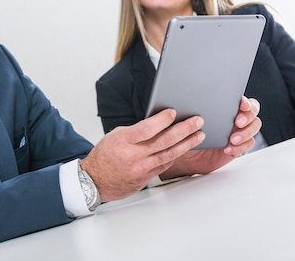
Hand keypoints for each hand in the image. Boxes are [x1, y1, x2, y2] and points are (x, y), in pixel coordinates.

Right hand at [80, 108, 204, 202]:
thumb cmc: (104, 156)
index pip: (147, 129)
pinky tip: (186, 147)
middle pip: (164, 141)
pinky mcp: (146, 178)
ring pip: (169, 154)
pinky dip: (176, 154)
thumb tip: (158, 123)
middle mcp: (134, 155)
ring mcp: (141, 168)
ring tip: (199, 134)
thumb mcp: (116, 136)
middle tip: (197, 121)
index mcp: (123, 141)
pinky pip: (165, 164)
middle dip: (184, 130)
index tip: (173, 112)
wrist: (94, 181)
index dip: (162, 120)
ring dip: (187, 143)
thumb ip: (136, 131)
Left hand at [160, 96, 261, 178]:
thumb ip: (192, 109)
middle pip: (252, 113)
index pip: (242, 100)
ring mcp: (238, 131)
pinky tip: (228, 148)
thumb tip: (188, 97)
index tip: (241, 104)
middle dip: (247, 116)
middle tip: (237, 122)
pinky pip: (247, 145)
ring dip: (246, 133)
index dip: (245, 101)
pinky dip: (240, 147)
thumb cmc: (186, 132)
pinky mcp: (238, 146)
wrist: (186, 153)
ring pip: (253, 128)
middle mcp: (234, 117)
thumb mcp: (186, 119)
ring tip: (232, 139)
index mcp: (225, 106)